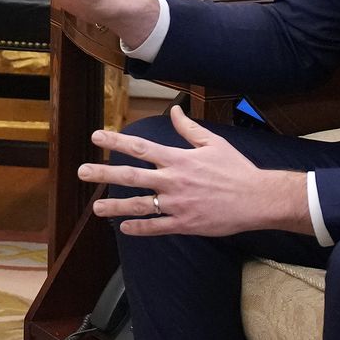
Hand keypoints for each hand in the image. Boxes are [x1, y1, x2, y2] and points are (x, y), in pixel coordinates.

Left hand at [77, 106, 311, 236]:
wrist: (258, 199)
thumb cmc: (236, 169)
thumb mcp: (213, 143)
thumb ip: (188, 129)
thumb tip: (173, 111)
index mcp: (179, 159)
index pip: (141, 148)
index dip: (116, 142)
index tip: (96, 137)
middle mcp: (174, 181)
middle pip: (132, 176)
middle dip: (104, 173)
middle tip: (81, 172)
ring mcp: (178, 204)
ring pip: (140, 205)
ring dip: (116, 207)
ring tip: (96, 209)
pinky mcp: (185, 223)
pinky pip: (158, 227)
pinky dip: (140, 228)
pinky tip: (124, 228)